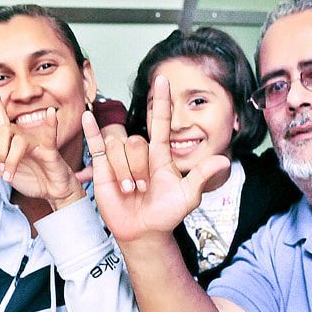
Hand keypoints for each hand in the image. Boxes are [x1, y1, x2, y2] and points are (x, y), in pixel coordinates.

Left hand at [0, 77, 83, 209]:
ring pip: (18, 142)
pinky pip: (49, 134)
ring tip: (9, 176)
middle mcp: (24, 134)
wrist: (52, 191)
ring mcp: (37, 140)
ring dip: (11, 160)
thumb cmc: (32, 178)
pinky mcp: (50, 149)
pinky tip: (51, 112)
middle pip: (4, 130)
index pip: (0, 116)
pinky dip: (50, 123)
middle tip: (1, 168)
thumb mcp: (5, 170)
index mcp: (13, 137)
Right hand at [82, 75, 229, 242]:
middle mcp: (140, 153)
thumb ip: (201, 176)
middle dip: (139, 169)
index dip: (161, 102)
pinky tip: (87, 116)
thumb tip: (224, 162)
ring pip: (119, 149)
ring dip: (124, 173)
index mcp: (160, 154)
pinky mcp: (103, 168)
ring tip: (129, 191)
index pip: (160, 122)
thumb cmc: (166, 214)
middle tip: (143, 190)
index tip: (162, 79)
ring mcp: (120, 159)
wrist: (143, 232)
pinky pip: (96, 144)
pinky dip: (90, 130)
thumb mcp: (187, 196)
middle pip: (137, 142)